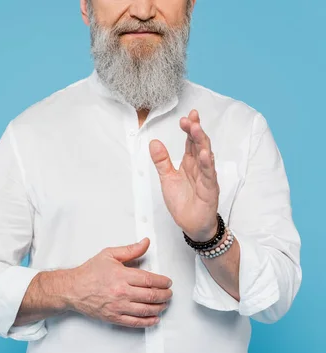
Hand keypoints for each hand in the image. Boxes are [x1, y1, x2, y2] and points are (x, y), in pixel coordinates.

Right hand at [68, 238, 172, 327]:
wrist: (72, 289)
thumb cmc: (90, 272)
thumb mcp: (109, 255)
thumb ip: (130, 250)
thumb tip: (146, 243)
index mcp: (121, 275)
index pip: (149, 280)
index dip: (163, 282)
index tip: (167, 282)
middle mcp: (121, 292)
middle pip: (151, 295)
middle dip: (164, 295)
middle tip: (169, 293)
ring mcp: (118, 307)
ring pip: (146, 310)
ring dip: (159, 307)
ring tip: (164, 304)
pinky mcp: (114, 317)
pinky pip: (135, 322)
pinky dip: (148, 321)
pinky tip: (154, 318)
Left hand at [149, 109, 219, 241]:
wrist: (191, 224)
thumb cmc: (182, 202)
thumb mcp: (167, 178)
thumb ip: (161, 161)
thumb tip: (154, 142)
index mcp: (189, 163)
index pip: (190, 142)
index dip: (188, 129)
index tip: (185, 117)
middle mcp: (199, 167)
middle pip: (199, 145)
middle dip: (195, 131)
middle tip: (190, 118)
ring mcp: (206, 177)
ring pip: (206, 156)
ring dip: (201, 142)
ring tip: (196, 129)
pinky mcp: (210, 189)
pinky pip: (209, 175)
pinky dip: (208, 164)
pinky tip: (205, 153)